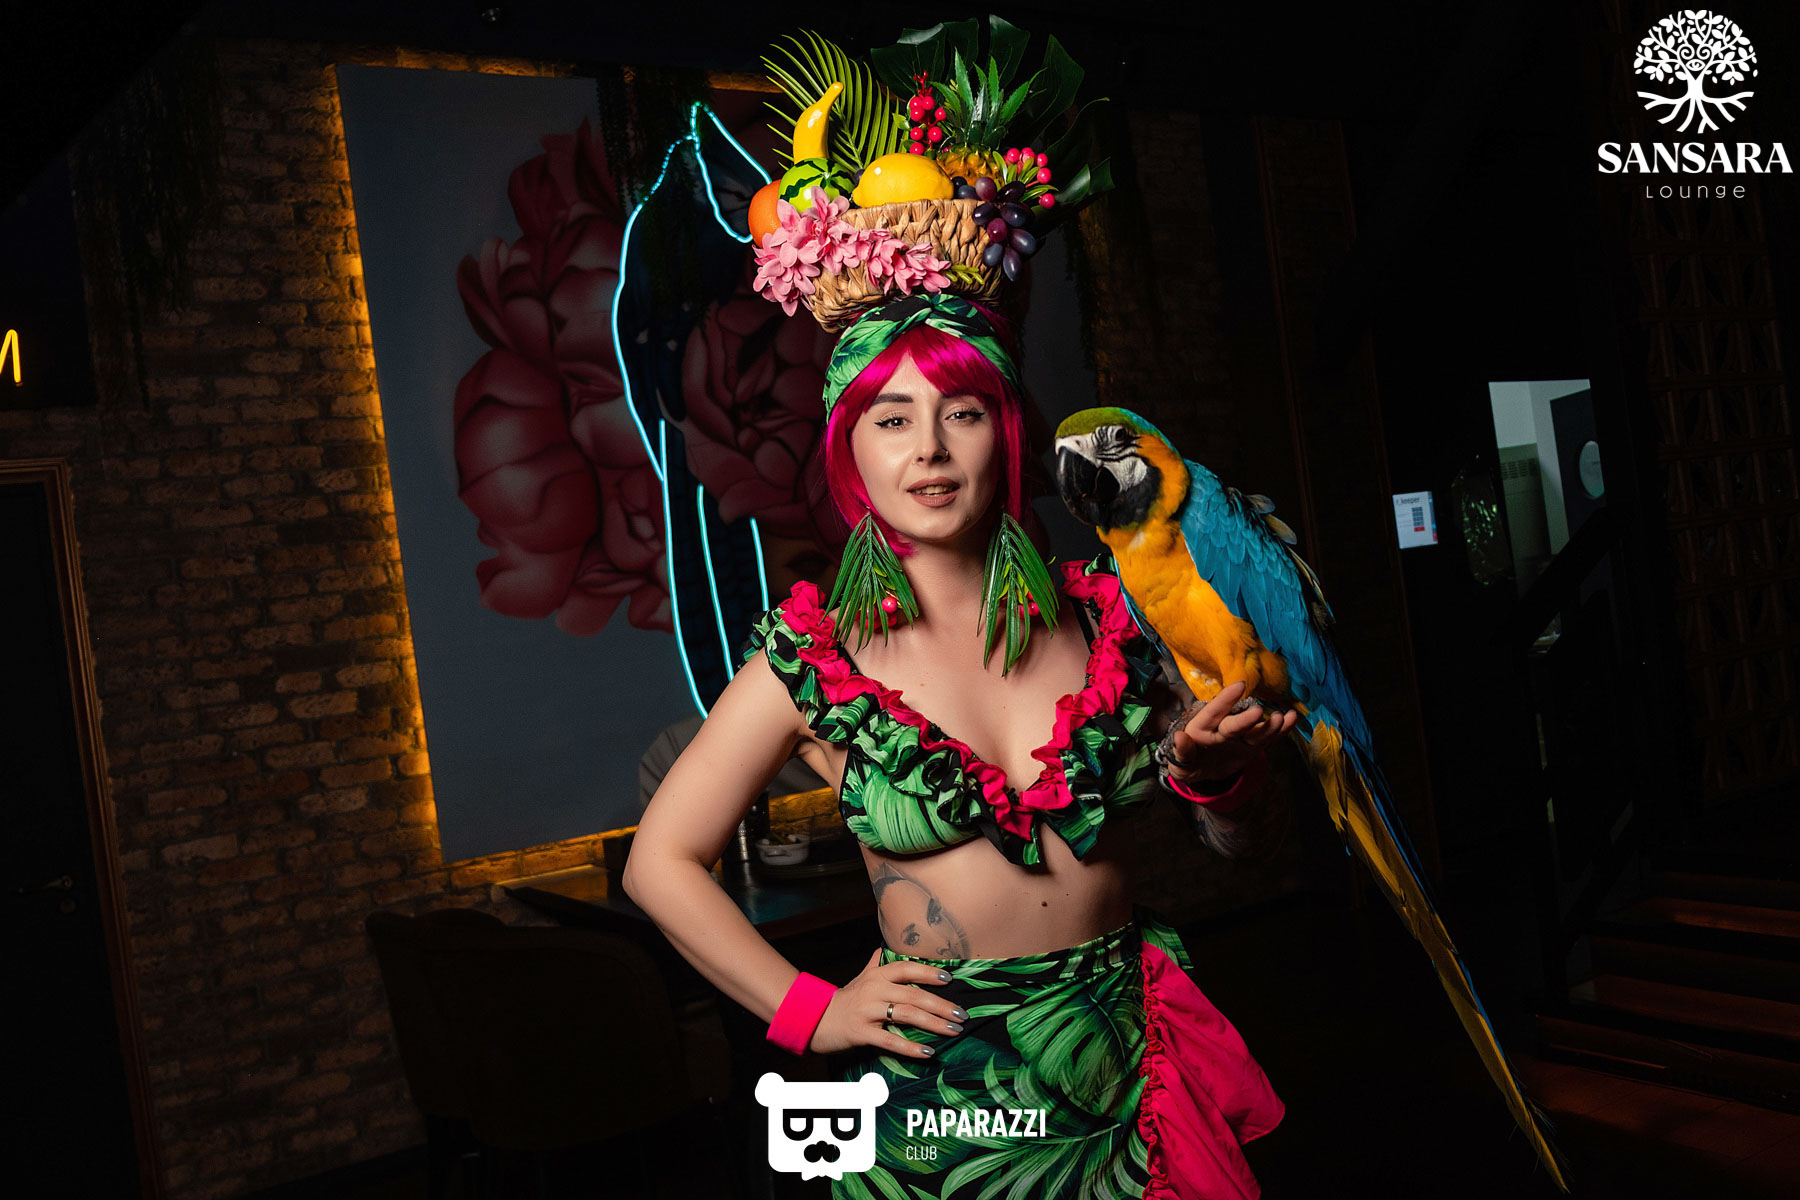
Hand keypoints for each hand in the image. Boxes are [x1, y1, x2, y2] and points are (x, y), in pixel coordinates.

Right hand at [807, 949, 966, 1057]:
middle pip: (913, 994)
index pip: (906, 968)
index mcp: (876, 975)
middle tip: (961, 1015)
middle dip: (940, 1005)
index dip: (928, 972)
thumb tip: (883, 948)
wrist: (814, 1019)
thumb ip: (875, 964)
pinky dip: (911, 1047)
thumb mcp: (859, 978)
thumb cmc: (843, 1000)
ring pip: (906, 1015)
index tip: (949, 979)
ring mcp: (866, 1011)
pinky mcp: (860, 1033)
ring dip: (933, 1023)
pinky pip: (890, 1041)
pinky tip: (928, 1052)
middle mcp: (873, 989)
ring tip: (953, 1030)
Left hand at [1166, 681, 1296, 782]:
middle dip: (1246, 719)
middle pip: (1235, 724)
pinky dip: (1280, 731)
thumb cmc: (1187, 765)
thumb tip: (1179, 737)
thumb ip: (1181, 753)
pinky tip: (1292, 719)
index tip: (1239, 686)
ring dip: (1269, 725)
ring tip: (1283, 718)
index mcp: (1202, 729)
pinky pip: (1268, 739)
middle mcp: (1222, 729)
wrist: (1203, 771)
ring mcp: (1239, 737)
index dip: (1225, 700)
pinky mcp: (1252, 746)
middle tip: (1258, 711)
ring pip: (1255, 731)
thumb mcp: (1180, 765)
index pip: (1213, 713)